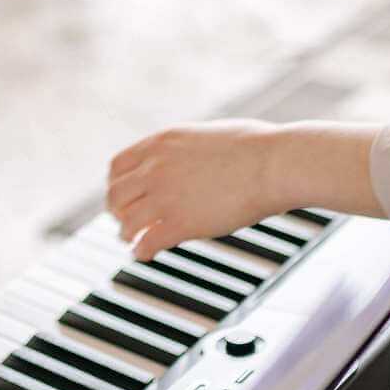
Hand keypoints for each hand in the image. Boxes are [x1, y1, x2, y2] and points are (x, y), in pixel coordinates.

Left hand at [107, 120, 279, 258]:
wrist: (275, 163)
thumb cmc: (256, 147)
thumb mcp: (206, 135)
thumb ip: (185, 149)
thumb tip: (187, 158)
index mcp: (161, 143)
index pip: (117, 167)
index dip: (117, 185)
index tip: (124, 196)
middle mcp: (156, 168)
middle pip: (115, 195)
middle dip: (118, 211)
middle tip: (125, 221)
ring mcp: (166, 196)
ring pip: (126, 222)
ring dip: (127, 234)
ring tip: (133, 241)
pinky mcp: (181, 223)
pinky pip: (146, 243)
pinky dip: (142, 252)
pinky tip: (147, 255)